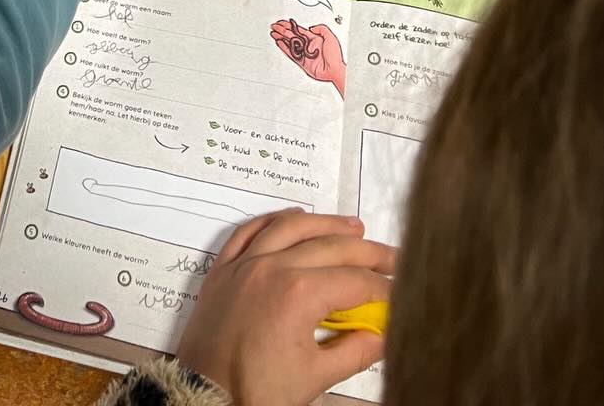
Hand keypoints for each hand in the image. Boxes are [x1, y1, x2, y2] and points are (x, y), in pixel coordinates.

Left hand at [178, 211, 392, 405]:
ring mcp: (245, 263)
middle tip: (391, 258)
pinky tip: (293, 216)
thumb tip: (383, 336)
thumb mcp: (315, 377)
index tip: (400, 293)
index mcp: (299, 293)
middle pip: (330, 246)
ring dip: (325, 223)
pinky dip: (275, 220)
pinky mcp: (223, 268)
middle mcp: (272, 266)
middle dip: (366, 252)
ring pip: (291, 226)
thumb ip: (355, 351)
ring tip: (353, 228)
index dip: (383, 288)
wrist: (203, 396)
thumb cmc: (256, 391)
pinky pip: (251, 230)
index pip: (355, 282)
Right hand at [271, 19, 347, 96]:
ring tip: (274, 33)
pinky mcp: (301, 61)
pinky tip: (279, 43)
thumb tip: (311, 27)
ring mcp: (304, 53)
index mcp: (314, 39)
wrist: (334, 70)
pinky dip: (284, 48)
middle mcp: (308, 45)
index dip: (290, 25)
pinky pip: (290, 53)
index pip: (298, 30)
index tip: (283, 22)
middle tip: (275, 26)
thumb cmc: (335, 56)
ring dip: (281, 37)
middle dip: (282, 30)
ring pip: (289, 43)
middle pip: (292, 35)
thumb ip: (321, 29)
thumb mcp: (330, 36)